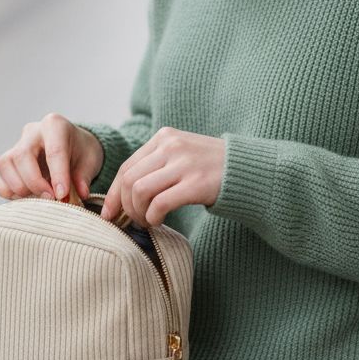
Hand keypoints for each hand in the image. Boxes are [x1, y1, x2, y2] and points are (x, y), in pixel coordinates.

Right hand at [0, 114, 103, 201]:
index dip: (58, 175)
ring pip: (4, 165)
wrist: (72, 147)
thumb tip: (79, 194)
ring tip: (38, 199)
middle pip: (22, 156)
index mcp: (55, 125)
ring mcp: (15, 145)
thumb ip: (83, 177)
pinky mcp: (6, 161)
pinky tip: (25, 197)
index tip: (62, 195)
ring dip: (19, 187)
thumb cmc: (81, 152)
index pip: (54, 150)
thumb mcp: (90, 161)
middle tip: (51, 199)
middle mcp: (32, 132)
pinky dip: (6, 191)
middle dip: (35, 182)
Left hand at [100, 127, 225, 227]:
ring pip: (140, 191)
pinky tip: (159, 221)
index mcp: (164, 138)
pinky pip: (159, 204)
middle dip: (125, 206)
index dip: (113, 193)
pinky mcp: (195, 184)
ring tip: (147, 221)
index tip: (110, 212)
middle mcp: (171, 146)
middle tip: (132, 221)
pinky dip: (153, 217)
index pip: (126, 166)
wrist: (248, 170)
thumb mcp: (181, 154)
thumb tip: (123, 192)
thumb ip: (155, 165)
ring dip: (138, 213)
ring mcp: (184, 164)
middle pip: (129, 180)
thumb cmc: (211, 168)